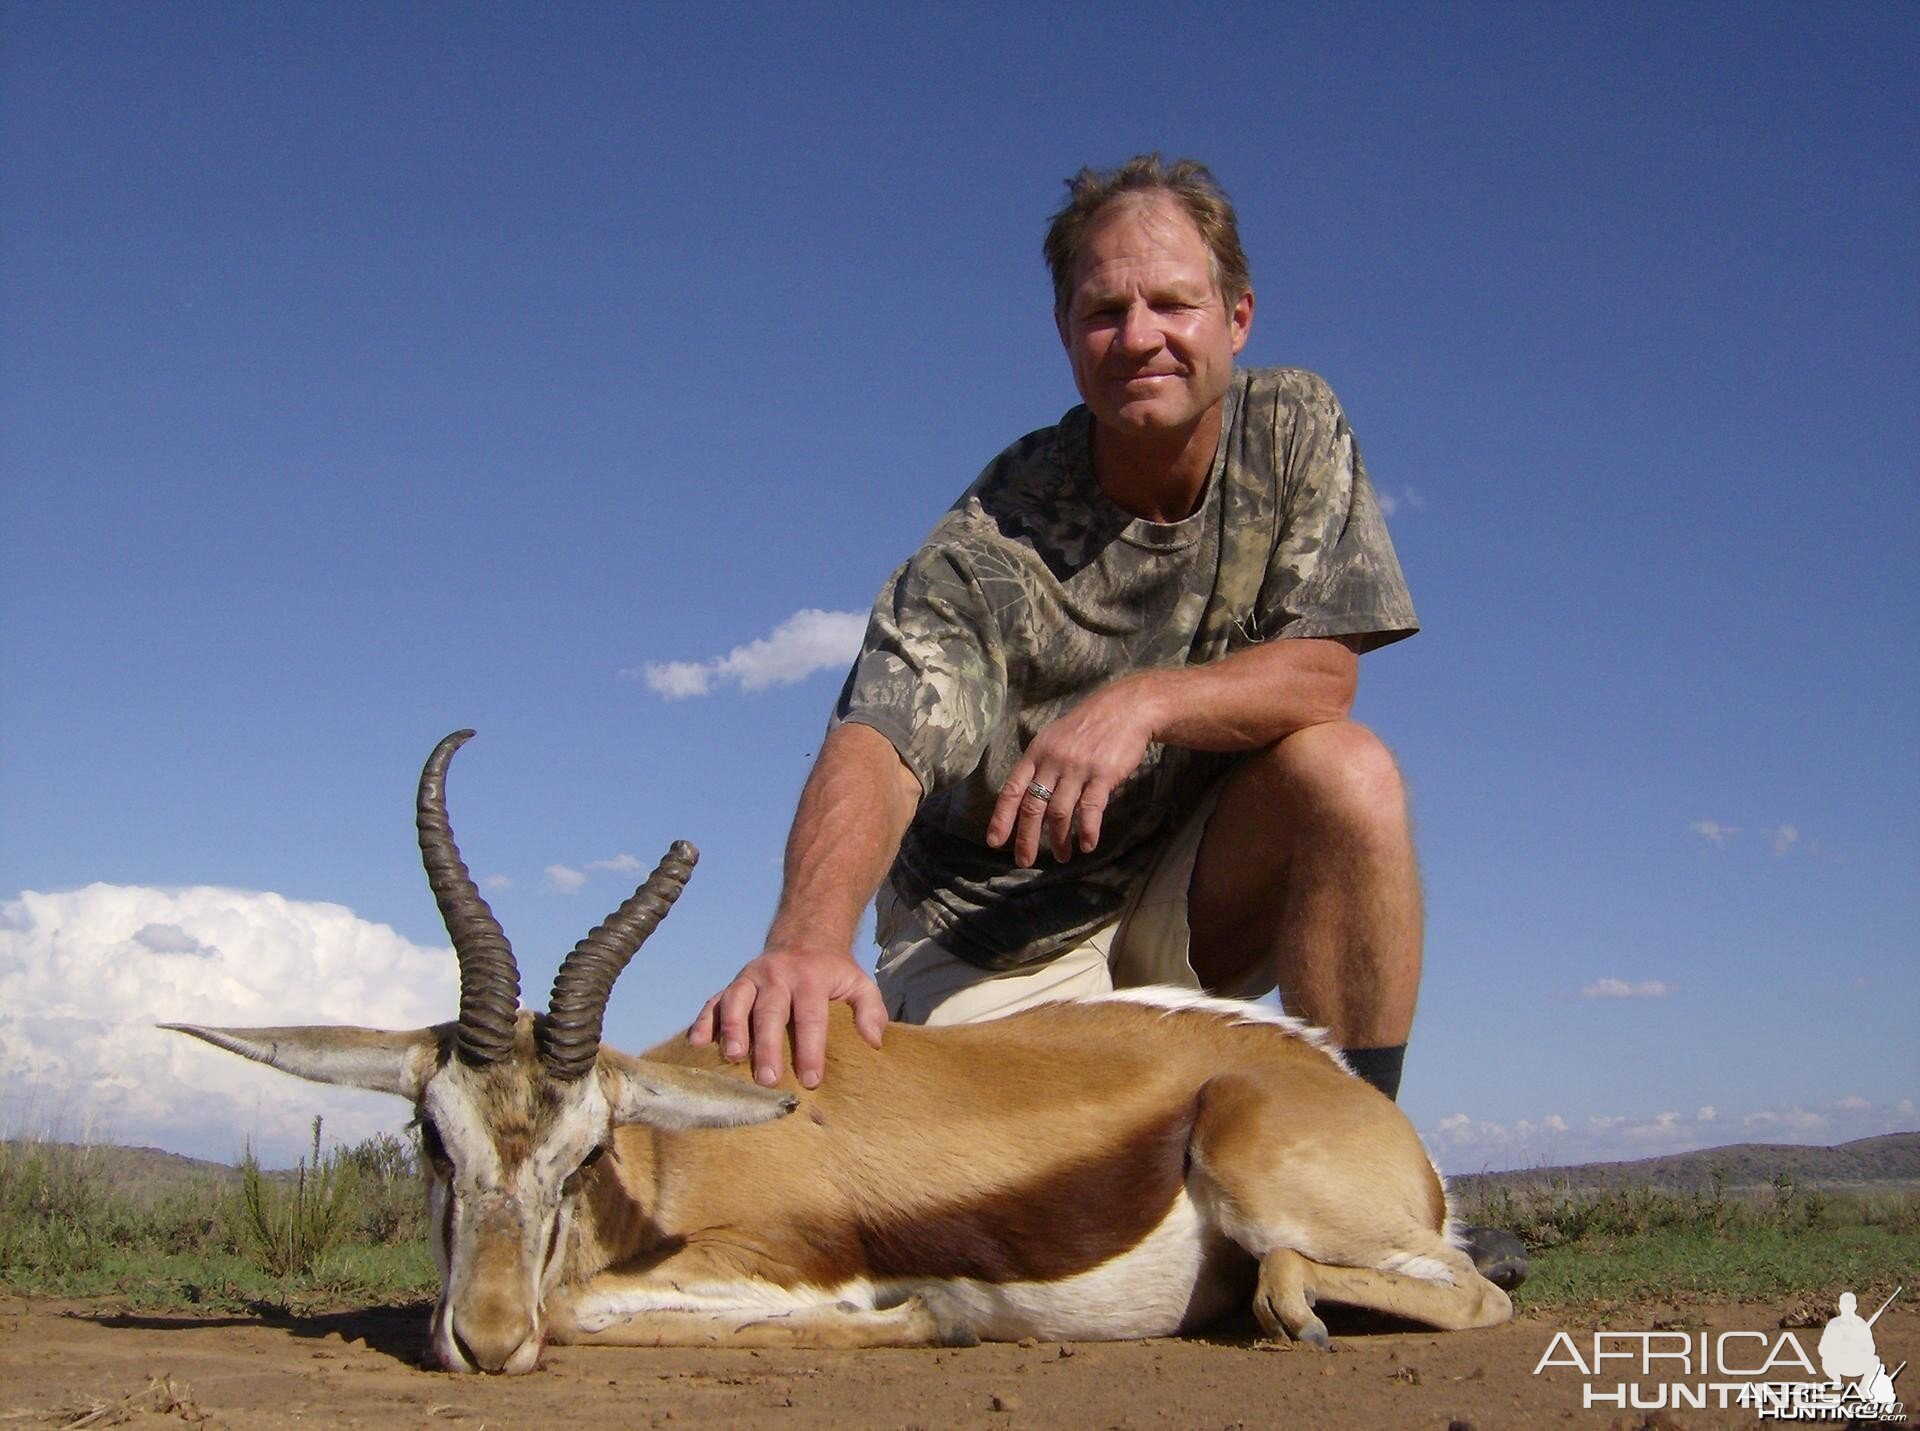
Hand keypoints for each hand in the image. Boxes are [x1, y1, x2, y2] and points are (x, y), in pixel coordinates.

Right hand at [687, 945, 886, 1088]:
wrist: (805, 937)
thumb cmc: (834, 972)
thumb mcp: (860, 983)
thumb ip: (871, 1010)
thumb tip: (872, 1041)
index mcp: (811, 977)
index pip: (811, 1016)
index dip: (811, 1049)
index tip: (811, 1079)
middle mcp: (777, 975)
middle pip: (771, 1012)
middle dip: (768, 1046)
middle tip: (769, 1079)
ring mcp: (751, 978)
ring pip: (737, 1002)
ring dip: (732, 1029)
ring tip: (733, 1058)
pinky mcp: (733, 984)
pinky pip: (714, 1001)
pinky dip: (703, 1021)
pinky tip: (697, 1044)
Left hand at [986, 679, 1156, 867]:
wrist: (1126, 708)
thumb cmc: (1088, 726)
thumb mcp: (1054, 738)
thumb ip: (1040, 765)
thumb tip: (1026, 797)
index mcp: (1036, 753)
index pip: (1012, 789)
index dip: (1002, 818)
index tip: (995, 842)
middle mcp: (1052, 761)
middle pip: (1033, 806)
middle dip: (1026, 838)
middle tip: (1024, 861)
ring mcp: (1077, 768)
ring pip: (1060, 812)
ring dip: (1059, 840)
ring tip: (1062, 856)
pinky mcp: (1103, 774)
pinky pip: (1090, 809)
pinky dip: (1087, 831)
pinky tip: (1086, 845)